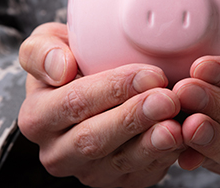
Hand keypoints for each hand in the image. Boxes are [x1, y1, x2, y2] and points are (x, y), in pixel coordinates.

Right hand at [18, 23, 183, 187]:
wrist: (89, 89)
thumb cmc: (70, 63)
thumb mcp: (48, 45)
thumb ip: (42, 51)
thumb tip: (61, 69)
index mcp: (36, 117)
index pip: (73, 103)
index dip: (113, 89)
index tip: (149, 74)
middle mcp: (57, 152)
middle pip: (95, 138)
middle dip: (134, 118)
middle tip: (168, 98)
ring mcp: (88, 171)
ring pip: (121, 162)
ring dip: (152, 143)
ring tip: (177, 124)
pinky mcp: (117, 182)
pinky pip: (142, 173)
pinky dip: (165, 156)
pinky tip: (183, 136)